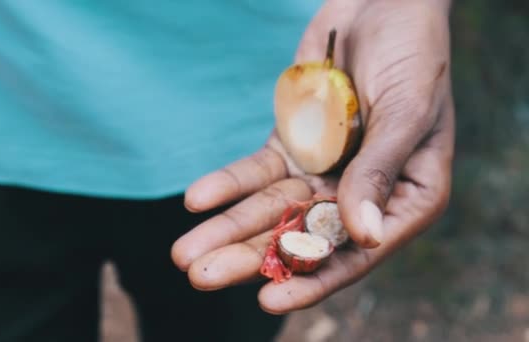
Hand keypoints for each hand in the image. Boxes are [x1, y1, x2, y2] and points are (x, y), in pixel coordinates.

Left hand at [171, 0, 454, 313]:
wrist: (381, 4)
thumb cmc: (414, 52)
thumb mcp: (408, 109)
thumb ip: (382, 171)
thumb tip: (364, 235)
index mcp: (406, 197)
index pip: (357, 251)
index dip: (314, 278)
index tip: (268, 300)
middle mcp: (361, 193)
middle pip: (302, 235)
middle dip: (250, 257)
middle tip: (201, 276)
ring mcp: (322, 171)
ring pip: (270, 209)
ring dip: (227, 229)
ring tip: (184, 254)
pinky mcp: (292, 146)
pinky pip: (255, 171)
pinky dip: (226, 184)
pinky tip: (196, 199)